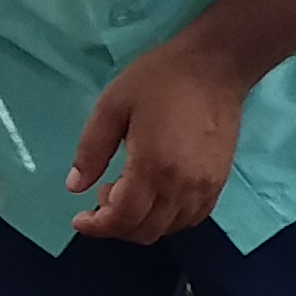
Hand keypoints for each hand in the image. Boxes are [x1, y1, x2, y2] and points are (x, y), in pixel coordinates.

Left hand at [67, 37, 247, 244]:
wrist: (216, 65)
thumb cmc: (161, 79)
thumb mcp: (113, 105)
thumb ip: (91, 149)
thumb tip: (75, 186)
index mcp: (151, 167)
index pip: (122, 218)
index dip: (97, 226)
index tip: (80, 219)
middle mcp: (181, 186)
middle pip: (144, 230)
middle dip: (116, 225)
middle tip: (103, 196)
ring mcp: (204, 187)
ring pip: (168, 229)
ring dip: (142, 223)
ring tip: (128, 192)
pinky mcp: (219, 182)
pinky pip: (191, 218)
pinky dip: (168, 219)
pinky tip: (156, 196)